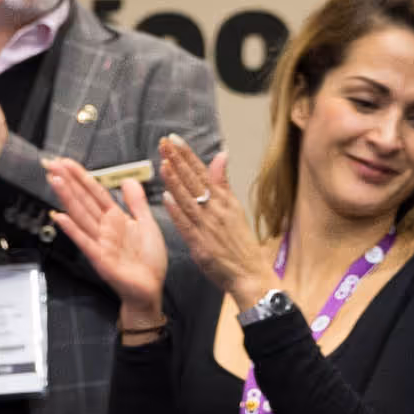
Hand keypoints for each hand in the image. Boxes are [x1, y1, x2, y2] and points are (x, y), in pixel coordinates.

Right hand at [42, 158, 170, 321]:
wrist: (150, 289)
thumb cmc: (149, 261)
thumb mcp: (148, 224)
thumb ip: (137, 203)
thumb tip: (127, 180)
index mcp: (115, 219)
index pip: (95, 192)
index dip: (81, 177)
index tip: (66, 162)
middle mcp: (104, 228)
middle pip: (83, 200)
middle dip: (68, 181)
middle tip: (51, 164)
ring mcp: (100, 242)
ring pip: (81, 215)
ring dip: (67, 198)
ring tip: (54, 180)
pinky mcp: (101, 258)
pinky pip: (85, 241)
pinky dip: (72, 229)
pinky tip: (59, 217)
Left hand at [155, 133, 271, 306]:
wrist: (249, 273)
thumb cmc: (240, 242)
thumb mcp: (235, 207)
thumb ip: (222, 183)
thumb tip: (221, 155)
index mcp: (225, 200)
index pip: (203, 172)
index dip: (187, 155)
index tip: (174, 140)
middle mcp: (217, 210)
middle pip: (194, 181)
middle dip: (178, 160)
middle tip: (164, 143)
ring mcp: (208, 226)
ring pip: (188, 200)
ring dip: (175, 181)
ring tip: (163, 163)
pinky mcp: (200, 244)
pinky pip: (186, 225)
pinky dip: (177, 211)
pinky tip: (167, 198)